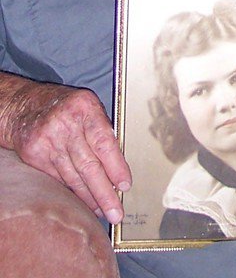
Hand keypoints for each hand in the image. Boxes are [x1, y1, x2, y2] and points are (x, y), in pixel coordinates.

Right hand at [3, 77, 130, 222]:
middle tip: (116, 213)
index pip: (103, 142)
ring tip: (104, 213)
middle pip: (88, 165)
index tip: (125, 185)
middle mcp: (66, 125)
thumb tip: (119, 164)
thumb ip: (103, 129)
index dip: (116, 166)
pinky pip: (59, 180)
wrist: (26, 106)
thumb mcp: (88, 106)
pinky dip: (73, 194)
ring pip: (73, 177)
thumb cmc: (67, 107)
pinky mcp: (35, 156)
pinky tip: (85, 203)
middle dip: (104, 192)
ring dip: (90, 198)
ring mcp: (48, 141)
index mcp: (85, 108)